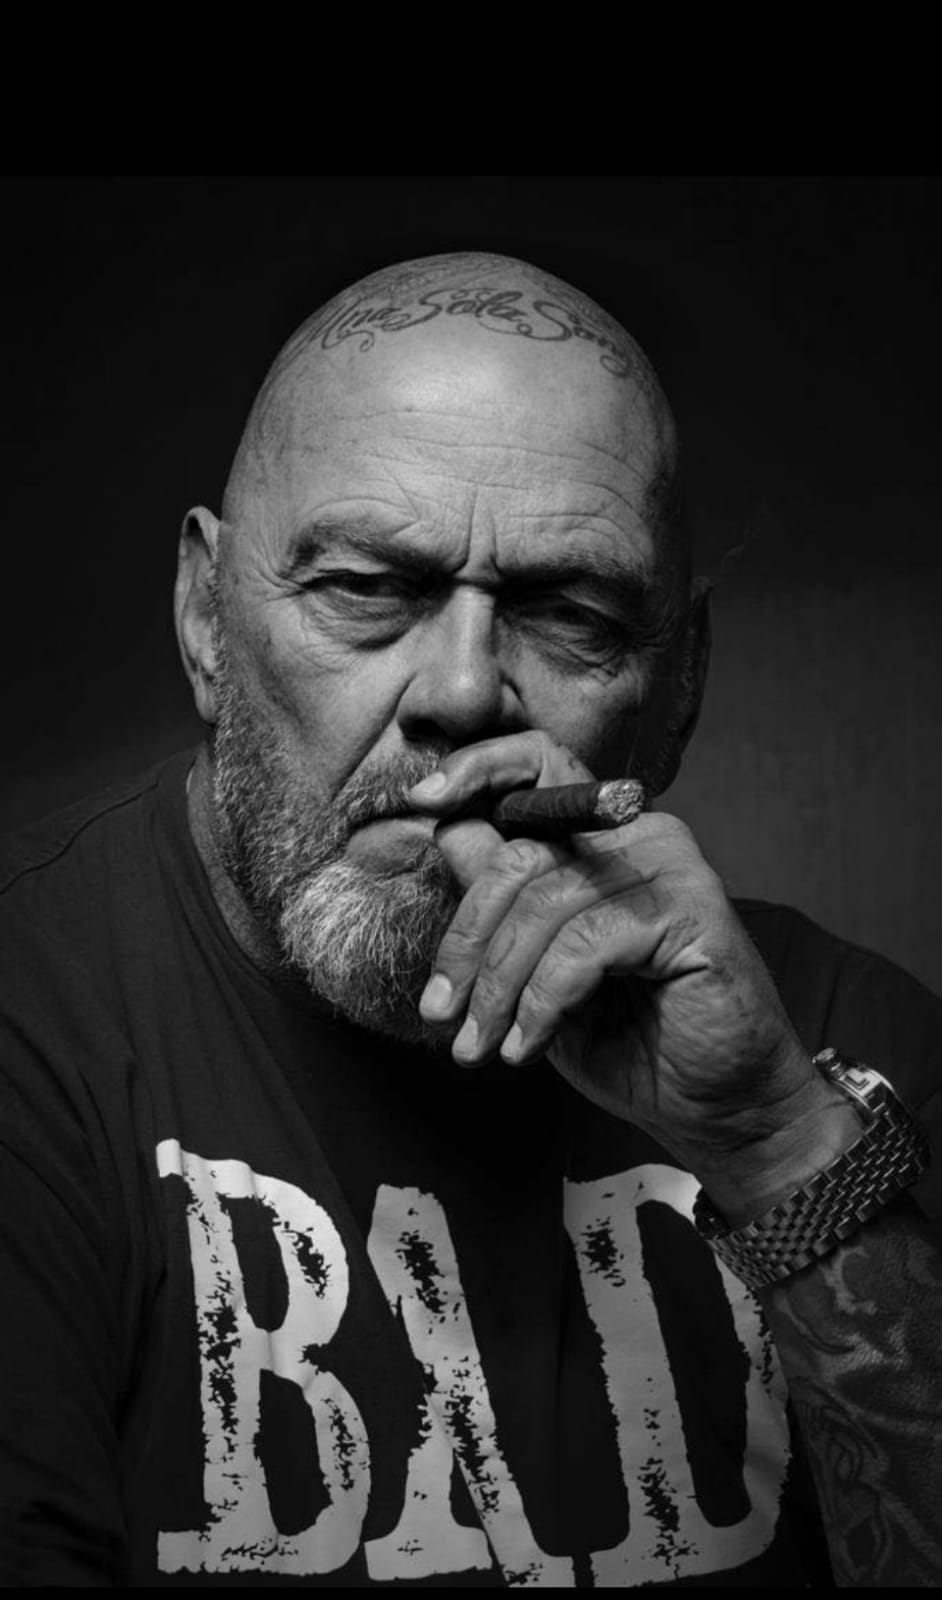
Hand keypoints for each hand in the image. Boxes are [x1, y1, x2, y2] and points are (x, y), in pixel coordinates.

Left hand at [410, 731, 855, 1213]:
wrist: (716, 1107)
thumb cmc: (629, 1038)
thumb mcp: (539, 968)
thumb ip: (503, 901)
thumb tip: (445, 827)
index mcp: (603, 837)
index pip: (539, 764)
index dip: (477, 770)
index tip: (421, 801)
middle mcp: (640, 835)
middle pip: (520, 853)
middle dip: (468, 940)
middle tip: (440, 1013)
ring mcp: (671, 867)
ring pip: (544, 904)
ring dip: (498, 988)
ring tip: (480, 1046)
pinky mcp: (691, 911)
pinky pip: (584, 943)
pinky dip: (542, 1002)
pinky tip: (529, 1046)